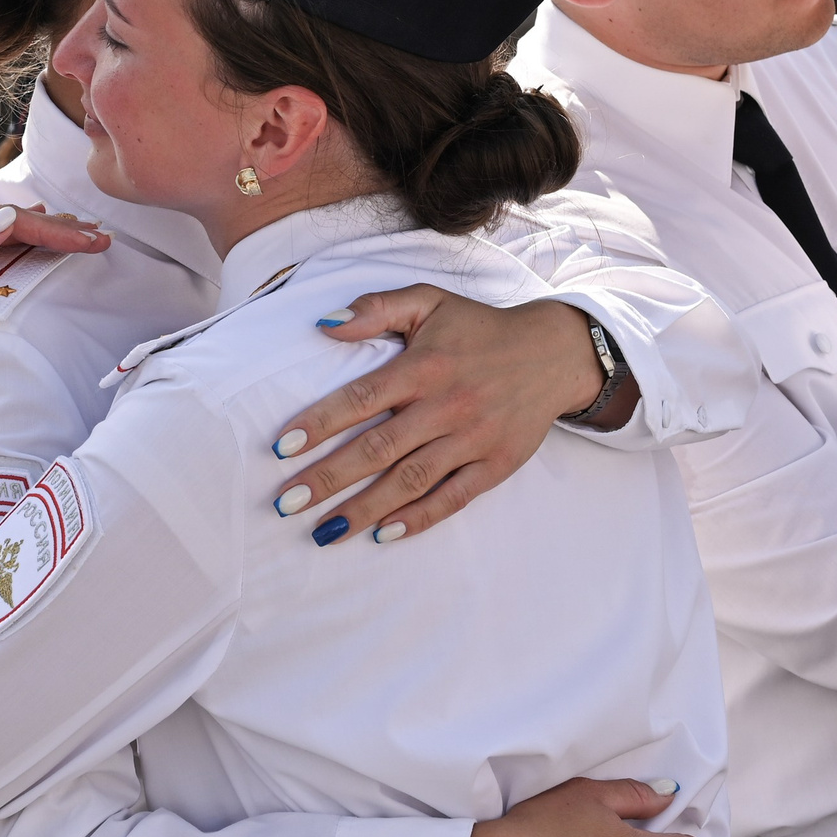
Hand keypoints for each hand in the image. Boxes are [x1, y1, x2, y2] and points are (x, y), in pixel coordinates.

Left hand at [0, 203, 110, 370]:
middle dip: (57, 226)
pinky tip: (48, 237)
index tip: (86, 237)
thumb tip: (6, 217)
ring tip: (86, 233)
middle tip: (100, 234)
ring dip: (48, 234)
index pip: (4, 220)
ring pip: (10, 234)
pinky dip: (31, 246)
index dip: (49, 227)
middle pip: (11, 222)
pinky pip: (2, 251)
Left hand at [268, 290, 623, 545]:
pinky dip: (418, 519)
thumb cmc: (478, 328)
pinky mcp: (495, 465)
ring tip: (324, 532)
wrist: (553, 353)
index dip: (322, 423)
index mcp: (424, 366)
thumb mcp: (429, 302)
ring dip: (364, 509)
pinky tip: (383, 534)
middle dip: (328, 479)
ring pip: (410, 481)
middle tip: (286, 503)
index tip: (283, 448)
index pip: (363, 397)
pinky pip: (452, 498)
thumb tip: (323, 324)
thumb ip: (376, 308)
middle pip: (379, 449)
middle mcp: (447, 405)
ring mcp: (473, 439)